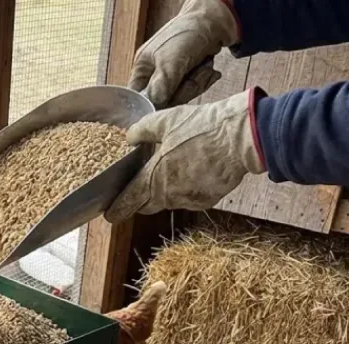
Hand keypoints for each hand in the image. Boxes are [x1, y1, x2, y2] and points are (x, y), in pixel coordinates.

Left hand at [105, 89, 265, 222]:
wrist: (242, 137)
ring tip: (171, 168)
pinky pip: (188, 198)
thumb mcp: (165, 120)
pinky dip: (185, 188)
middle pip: (146, 205)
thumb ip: (141, 130)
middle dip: (140, 198)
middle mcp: (168, 197)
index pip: (128, 203)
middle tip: (139, 186)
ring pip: (167, 201)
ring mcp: (188, 201)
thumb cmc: (203, 127)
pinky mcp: (206, 201)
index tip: (109, 214)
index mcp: (153, 180)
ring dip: (164, 190)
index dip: (117, 209)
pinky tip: (193, 170)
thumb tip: (128, 136)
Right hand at [130, 0, 239, 108]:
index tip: (166, 103)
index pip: (139, 99)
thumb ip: (160, 86)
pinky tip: (210, 70)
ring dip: (196, 83)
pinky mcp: (187, 77)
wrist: (217, 18)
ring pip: (180, 98)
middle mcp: (154, 74)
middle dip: (183, 90)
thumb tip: (154, 108)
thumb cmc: (189, 32)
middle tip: (194, 75)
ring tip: (205, 67)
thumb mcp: (171, 61)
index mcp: (142, 68)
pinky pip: (192, 91)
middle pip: (163, 102)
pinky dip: (203, 81)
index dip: (152, 106)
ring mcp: (172, 76)